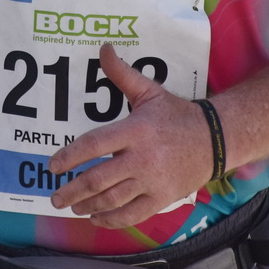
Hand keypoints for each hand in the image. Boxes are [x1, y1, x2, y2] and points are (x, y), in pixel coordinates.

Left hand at [48, 43, 213, 227]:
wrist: (216, 139)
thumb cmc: (177, 115)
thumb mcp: (150, 92)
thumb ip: (122, 74)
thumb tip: (103, 48)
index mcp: (135, 130)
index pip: (93, 145)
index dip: (69, 157)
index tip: (53, 167)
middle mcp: (141, 158)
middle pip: (97, 179)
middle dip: (72, 191)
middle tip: (55, 197)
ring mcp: (152, 181)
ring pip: (112, 200)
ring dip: (87, 206)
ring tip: (73, 207)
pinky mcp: (162, 198)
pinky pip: (132, 214)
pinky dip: (111, 219)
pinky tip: (96, 218)